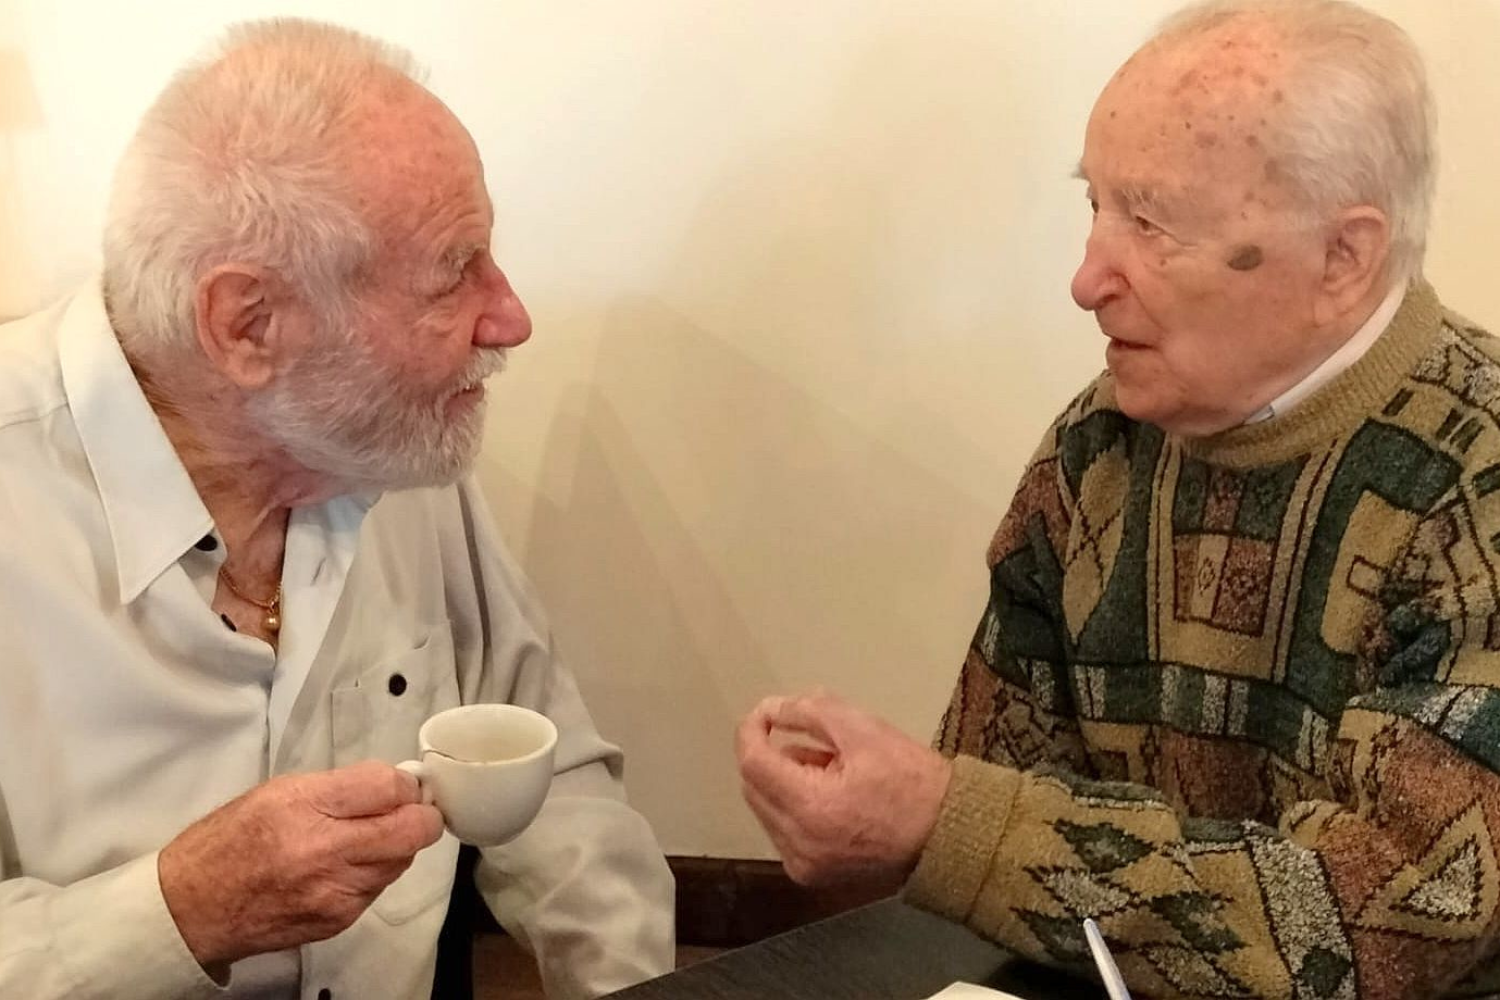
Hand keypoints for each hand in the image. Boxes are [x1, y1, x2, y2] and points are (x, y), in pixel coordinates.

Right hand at [158, 760, 444, 967]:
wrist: (190, 908)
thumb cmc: (230, 840)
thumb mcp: (279, 791)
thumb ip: (340, 787)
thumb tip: (394, 784)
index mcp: (305, 808)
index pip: (389, 788)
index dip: (405, 784)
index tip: (402, 785)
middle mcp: (325, 853)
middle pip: (413, 830)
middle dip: (421, 816)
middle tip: (409, 810)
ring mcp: (335, 893)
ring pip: (401, 862)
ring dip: (396, 847)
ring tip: (365, 839)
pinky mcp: (337, 922)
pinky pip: (378, 889)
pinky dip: (372, 874)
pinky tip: (344, 867)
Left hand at [736, 692, 952, 887]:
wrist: (948, 837)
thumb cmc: (912, 780)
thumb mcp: (863, 730)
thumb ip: (810, 711)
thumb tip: (772, 708)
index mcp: (810, 807)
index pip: (752, 762)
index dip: (752, 729)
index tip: (766, 712)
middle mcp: (798, 843)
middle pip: (753, 786)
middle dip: (771, 756)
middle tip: (815, 741)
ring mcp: (803, 864)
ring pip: (765, 808)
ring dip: (783, 782)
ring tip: (831, 770)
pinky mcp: (811, 875)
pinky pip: (782, 831)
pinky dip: (794, 807)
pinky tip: (832, 797)